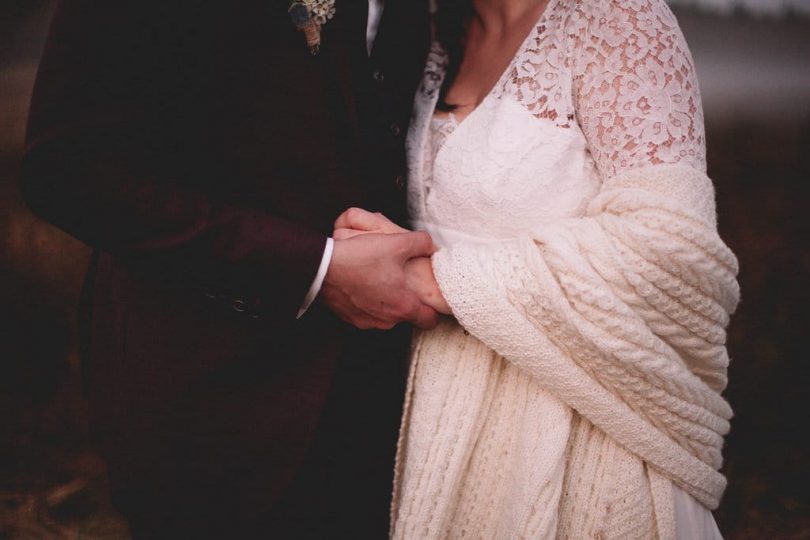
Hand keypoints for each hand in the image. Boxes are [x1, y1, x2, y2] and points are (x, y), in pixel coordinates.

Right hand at [332, 207, 450, 315]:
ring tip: (379, 280)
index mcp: (403, 306)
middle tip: (401, 281)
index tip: (431, 300)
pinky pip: (366, 313)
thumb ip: (421, 243)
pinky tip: (362, 284)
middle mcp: (387, 320)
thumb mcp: (396, 242)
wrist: (321, 267)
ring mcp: (367, 322)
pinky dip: (367, 303)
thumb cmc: (361, 256)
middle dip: (406, 300)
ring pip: (386, 315)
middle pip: (406, 315)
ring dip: (386, 302)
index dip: (434, 310)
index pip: (430, 321)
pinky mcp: (349, 319)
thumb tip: (432, 246)